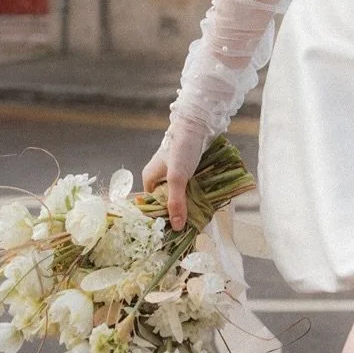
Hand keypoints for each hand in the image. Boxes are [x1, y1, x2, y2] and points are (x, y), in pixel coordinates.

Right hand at [141, 116, 204, 231]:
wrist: (199, 123)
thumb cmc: (183, 149)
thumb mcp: (177, 178)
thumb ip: (176, 202)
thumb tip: (177, 227)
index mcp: (150, 178)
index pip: (153, 204)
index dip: (163, 216)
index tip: (175, 229)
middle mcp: (159, 175)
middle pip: (167, 199)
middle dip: (178, 210)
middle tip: (190, 224)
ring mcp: (174, 171)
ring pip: (180, 193)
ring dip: (188, 202)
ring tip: (198, 216)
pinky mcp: (188, 167)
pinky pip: (190, 185)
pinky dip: (195, 192)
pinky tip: (204, 201)